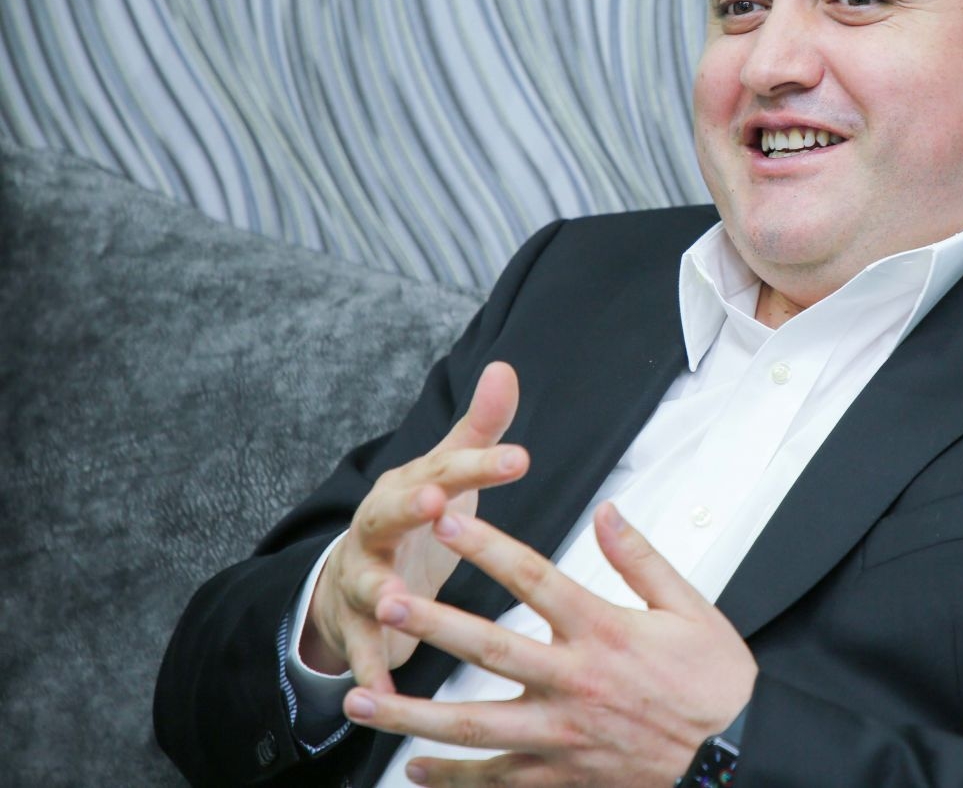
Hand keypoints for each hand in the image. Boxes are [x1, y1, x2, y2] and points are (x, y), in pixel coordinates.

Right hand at [302, 361, 527, 691]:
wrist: (351, 577)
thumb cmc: (416, 518)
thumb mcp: (446, 471)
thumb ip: (479, 429)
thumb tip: (506, 367)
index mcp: (409, 487)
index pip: (448, 468)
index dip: (482, 464)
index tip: (520, 458)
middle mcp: (378, 526)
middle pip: (392, 512)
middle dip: (411, 506)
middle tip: (435, 500)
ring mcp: (360, 576)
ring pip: (368, 583)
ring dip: (382, 592)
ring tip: (397, 601)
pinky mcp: (352, 625)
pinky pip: (361, 649)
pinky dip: (371, 668)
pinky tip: (383, 687)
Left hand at [342, 502, 757, 787]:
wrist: (733, 758)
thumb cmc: (714, 683)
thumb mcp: (692, 609)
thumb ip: (642, 560)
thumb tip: (608, 512)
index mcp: (605, 633)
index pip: (535, 579)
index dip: (489, 548)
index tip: (448, 522)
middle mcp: (574, 683)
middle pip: (489, 648)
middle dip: (432, 624)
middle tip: (384, 602)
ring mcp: (561, 736)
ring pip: (472, 725)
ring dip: (411, 712)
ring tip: (360, 700)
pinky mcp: (560, 777)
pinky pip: (495, 781)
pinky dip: (451, 779)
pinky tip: (411, 770)